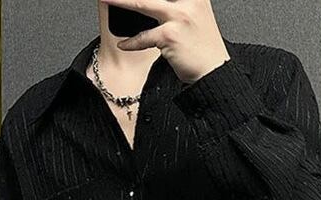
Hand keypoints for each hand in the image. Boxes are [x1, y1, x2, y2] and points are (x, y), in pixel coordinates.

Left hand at [100, 0, 230, 83]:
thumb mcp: (195, 16)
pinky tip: (123, 44)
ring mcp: (180, 16)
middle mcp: (190, 0)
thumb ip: (177, 5)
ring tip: (106, 0)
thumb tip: (150, 5)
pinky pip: (144, 37)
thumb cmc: (204, 47)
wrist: (214, 71)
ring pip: (142, 4)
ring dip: (120, 1)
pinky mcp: (171, 35)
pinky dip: (132, 42)